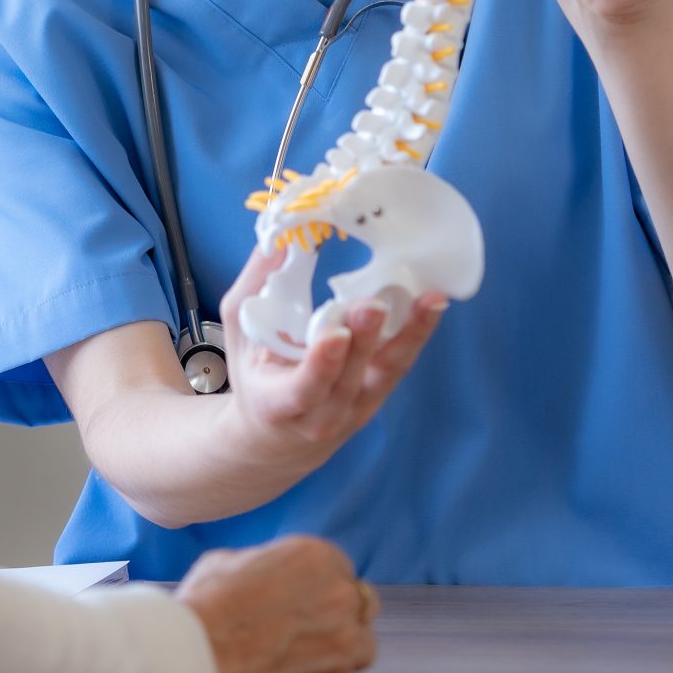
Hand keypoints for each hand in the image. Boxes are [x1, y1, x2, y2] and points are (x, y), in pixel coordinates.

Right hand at [177, 536, 378, 672]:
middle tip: (307, 624)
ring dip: (340, 648)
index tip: (303, 596)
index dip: (321, 584)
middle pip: (362, 606)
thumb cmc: (206, 603)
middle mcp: (341, 598)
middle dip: (340, 614)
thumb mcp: (234, 560)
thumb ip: (273, 566)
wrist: (192, 657)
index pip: (341, 569)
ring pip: (362, 646)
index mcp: (318, 557)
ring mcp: (343, 646)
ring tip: (303, 653)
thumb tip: (277, 577)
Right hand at [216, 243, 445, 482]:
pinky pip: (400, 363)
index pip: (304, 389)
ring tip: (428, 301)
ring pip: (387, 372)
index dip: (321, 365)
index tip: (335, 335)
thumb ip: (257, 286)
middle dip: (364, 341)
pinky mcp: (380, 392)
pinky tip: (431, 305)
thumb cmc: (255, 376)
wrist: (279, 436)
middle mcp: (324, 415)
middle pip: (350, 378)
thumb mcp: (241, 334)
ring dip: (410, 335)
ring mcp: (358, 407)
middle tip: (374, 304)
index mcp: (279, 404)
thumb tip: (278, 237)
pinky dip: (416, 333)